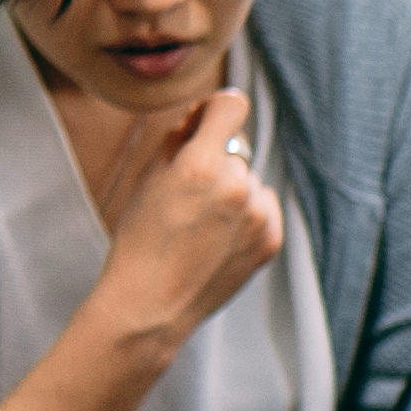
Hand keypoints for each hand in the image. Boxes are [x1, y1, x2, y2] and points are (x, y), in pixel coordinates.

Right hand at [78, 89, 282, 354]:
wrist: (151, 305)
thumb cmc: (140, 240)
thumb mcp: (148, 177)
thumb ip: (179, 137)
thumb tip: (203, 116)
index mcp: (200, 165)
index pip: (231, 106)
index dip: (215, 110)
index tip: (205, 124)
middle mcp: (236, 186)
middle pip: (236, 150)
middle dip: (215, 161)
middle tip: (189, 194)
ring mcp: (257, 216)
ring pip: (249, 181)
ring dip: (231, 192)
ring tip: (201, 226)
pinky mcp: (271, 240)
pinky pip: (263, 208)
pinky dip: (247, 216)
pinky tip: (218, 238)